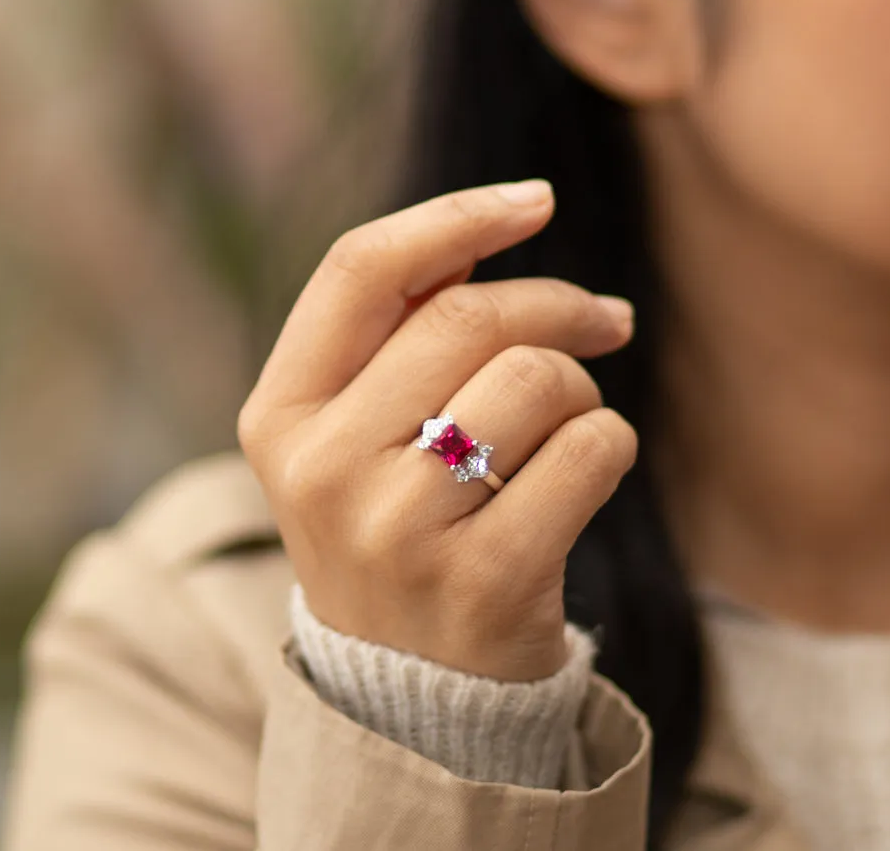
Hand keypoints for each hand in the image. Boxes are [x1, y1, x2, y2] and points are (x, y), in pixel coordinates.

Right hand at [237, 181, 637, 681]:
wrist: (407, 691)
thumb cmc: (392, 525)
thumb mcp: (352, 435)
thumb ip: (394, 336)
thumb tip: (482, 239)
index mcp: (279, 415)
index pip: (360, 270)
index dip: (454, 216)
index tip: (536, 199)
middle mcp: (322, 469)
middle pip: (467, 317)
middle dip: (559, 303)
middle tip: (607, 317)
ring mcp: (397, 531)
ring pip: (536, 378)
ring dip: (580, 385)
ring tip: (570, 421)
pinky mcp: (482, 583)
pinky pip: (589, 451)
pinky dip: (610, 442)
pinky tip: (587, 471)